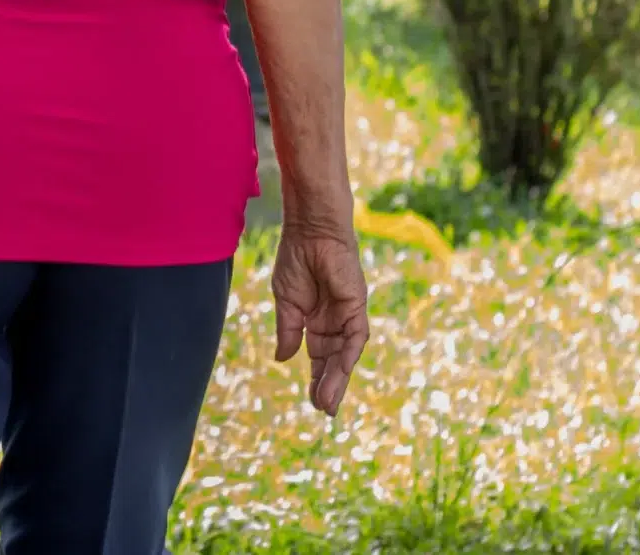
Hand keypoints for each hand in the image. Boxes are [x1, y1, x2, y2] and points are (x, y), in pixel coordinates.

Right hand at [273, 218, 368, 414]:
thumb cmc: (295, 258)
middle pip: (333, 361)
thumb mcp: (286, 300)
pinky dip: (349, 354)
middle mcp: (335, 322)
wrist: (308, 230)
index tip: (313, 401)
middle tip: (324, 410)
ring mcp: (347, 315)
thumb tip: (282, 359)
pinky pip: (356, 335)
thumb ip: (288, 330)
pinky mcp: (357, 305)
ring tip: (328, 401)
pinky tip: (341, 371)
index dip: (316, 379)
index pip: (319, 357)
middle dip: (328, 385)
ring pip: (345, 354)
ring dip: (337, 377)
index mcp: (316, 322)